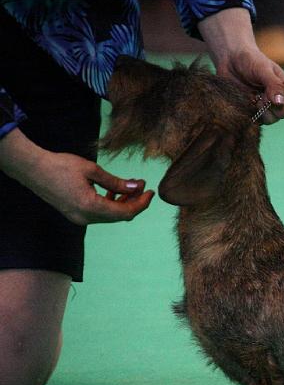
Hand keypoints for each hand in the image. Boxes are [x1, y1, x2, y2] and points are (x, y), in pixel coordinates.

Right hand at [0, 129, 153, 225]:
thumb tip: (137, 188)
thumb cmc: (60, 165)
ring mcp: (79, 218)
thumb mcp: (92, 170)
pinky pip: (99, 214)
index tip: (151, 192)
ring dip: (123, 203)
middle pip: (119, 216)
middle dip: (134, 202)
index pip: (125, 212)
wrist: (32, 169)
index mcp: (90, 207)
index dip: (141, 204)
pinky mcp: (75, 215)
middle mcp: (85, 218)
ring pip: (110, 216)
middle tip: (143, 186)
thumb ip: (116, 183)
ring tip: (131, 186)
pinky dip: (110, 205)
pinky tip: (115, 192)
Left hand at [216, 48, 283, 124]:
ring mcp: (266, 106)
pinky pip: (254, 119)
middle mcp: (279, 100)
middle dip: (267, 109)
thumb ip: (274, 85)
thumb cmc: (250, 59)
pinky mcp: (253, 110)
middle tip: (256, 97)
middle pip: (278, 116)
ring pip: (267, 120)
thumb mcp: (263, 69)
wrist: (230, 59)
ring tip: (251, 97)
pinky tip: (245, 101)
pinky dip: (249, 113)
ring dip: (258, 112)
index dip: (277, 106)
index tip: (265, 96)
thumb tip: (280, 103)